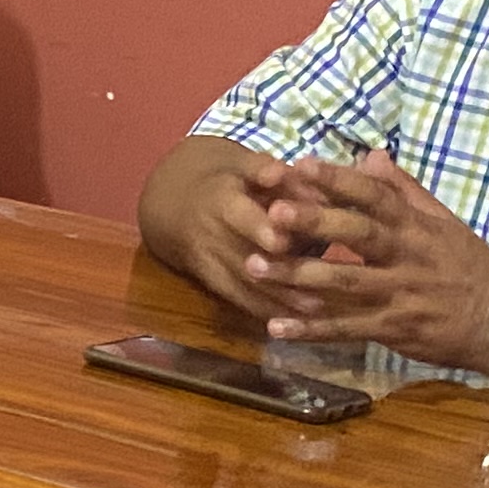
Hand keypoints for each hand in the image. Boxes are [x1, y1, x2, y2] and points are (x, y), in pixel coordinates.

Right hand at [160, 142, 310, 317]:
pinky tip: (292, 323)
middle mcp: (210, 233)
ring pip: (243, 283)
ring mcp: (208, 260)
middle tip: (312, 289)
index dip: (259, 229)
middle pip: (242, 257)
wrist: (173, 202)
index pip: (238, 216)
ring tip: (315, 309)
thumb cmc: (223, 178)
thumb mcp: (238, 163)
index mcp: (220, 200)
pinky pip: (236, 298)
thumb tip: (285, 173)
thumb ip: (264, 169)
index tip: (285, 240)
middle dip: (276, 275)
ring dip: (277, 299)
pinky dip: (262, 310)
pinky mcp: (210, 280)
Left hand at [252, 148, 488, 368]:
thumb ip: (404, 191)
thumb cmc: (469, 268)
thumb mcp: (444, 223)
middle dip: (313, 222)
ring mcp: (400, 295)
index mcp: (416, 227)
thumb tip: (370, 155)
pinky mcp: (395, 330)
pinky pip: (348, 329)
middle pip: (357, 234)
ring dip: (297, 276)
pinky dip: (312, 329)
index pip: (375, 197)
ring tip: (254, 267)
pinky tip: (276, 327)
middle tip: (270, 212)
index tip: (301, 165)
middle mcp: (407, 257)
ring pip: (344, 283)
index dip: (339, 180)